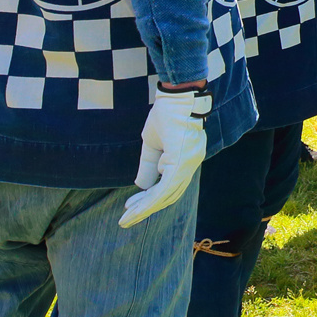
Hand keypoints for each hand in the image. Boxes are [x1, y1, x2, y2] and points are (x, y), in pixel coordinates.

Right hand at [120, 89, 211, 225]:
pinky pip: (165, 187)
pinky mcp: (181, 161)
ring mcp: (188, 163)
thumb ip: (149, 165)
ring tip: (126, 217)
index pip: (170, 188)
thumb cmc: (166, 114)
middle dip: (146, 210)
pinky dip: (150, 199)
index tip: (131, 208)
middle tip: (126, 220)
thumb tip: (142, 188)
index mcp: (186, 160)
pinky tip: (135, 206)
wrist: (177, 96)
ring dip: (145, 208)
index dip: (150, 200)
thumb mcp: (152, 144)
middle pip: (169, 196)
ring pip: (166, 195)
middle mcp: (191, 164)